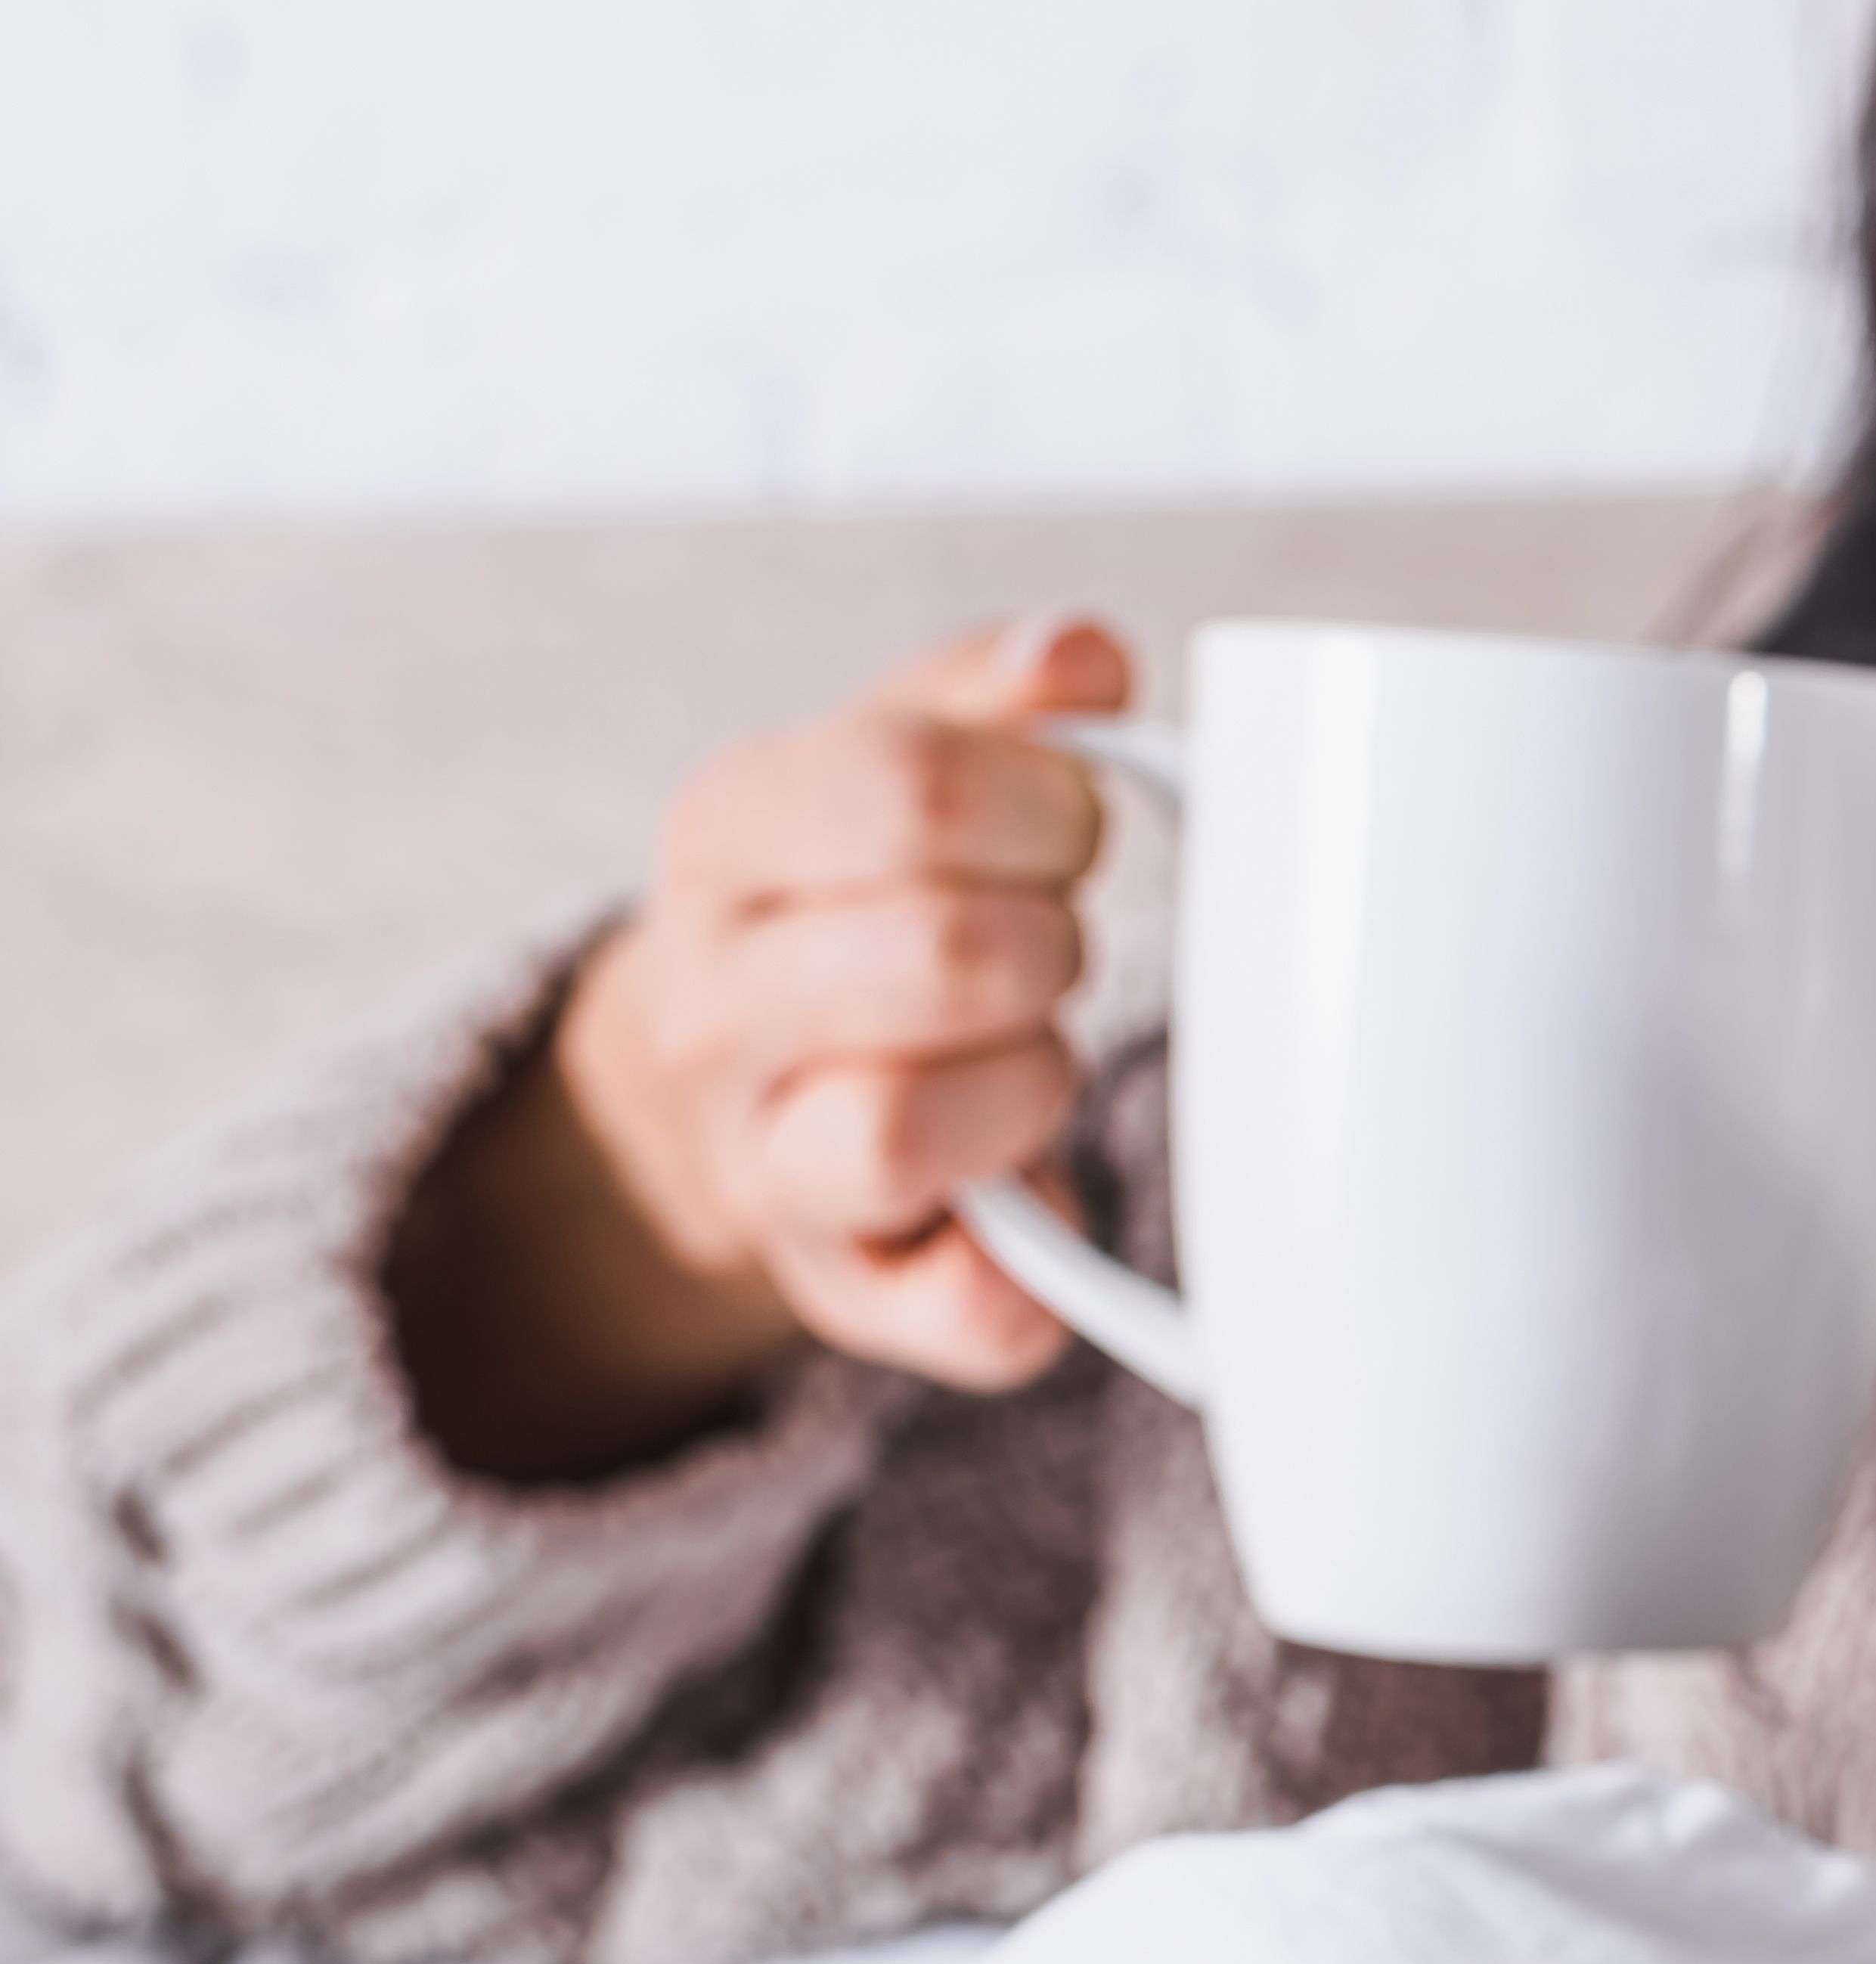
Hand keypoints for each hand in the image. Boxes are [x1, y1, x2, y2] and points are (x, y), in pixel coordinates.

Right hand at [389, 616, 1128, 1480]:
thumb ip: (989, 696)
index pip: (903, 787)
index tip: (1073, 823)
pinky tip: (1042, 1211)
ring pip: (899, 1131)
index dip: (1044, 800)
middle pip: (935, 954)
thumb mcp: (892, 757)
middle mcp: (710, 1007)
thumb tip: (1078, 656)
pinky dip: (1029, 1279)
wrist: (742, 1073)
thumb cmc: (862, 894)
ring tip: (1036, 1047)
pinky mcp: (846, 1292)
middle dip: (1051, 939)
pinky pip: (959, 1308)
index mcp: (727, 835)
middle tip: (1059, 939)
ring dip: (1032, 1079)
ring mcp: (761, 1163)